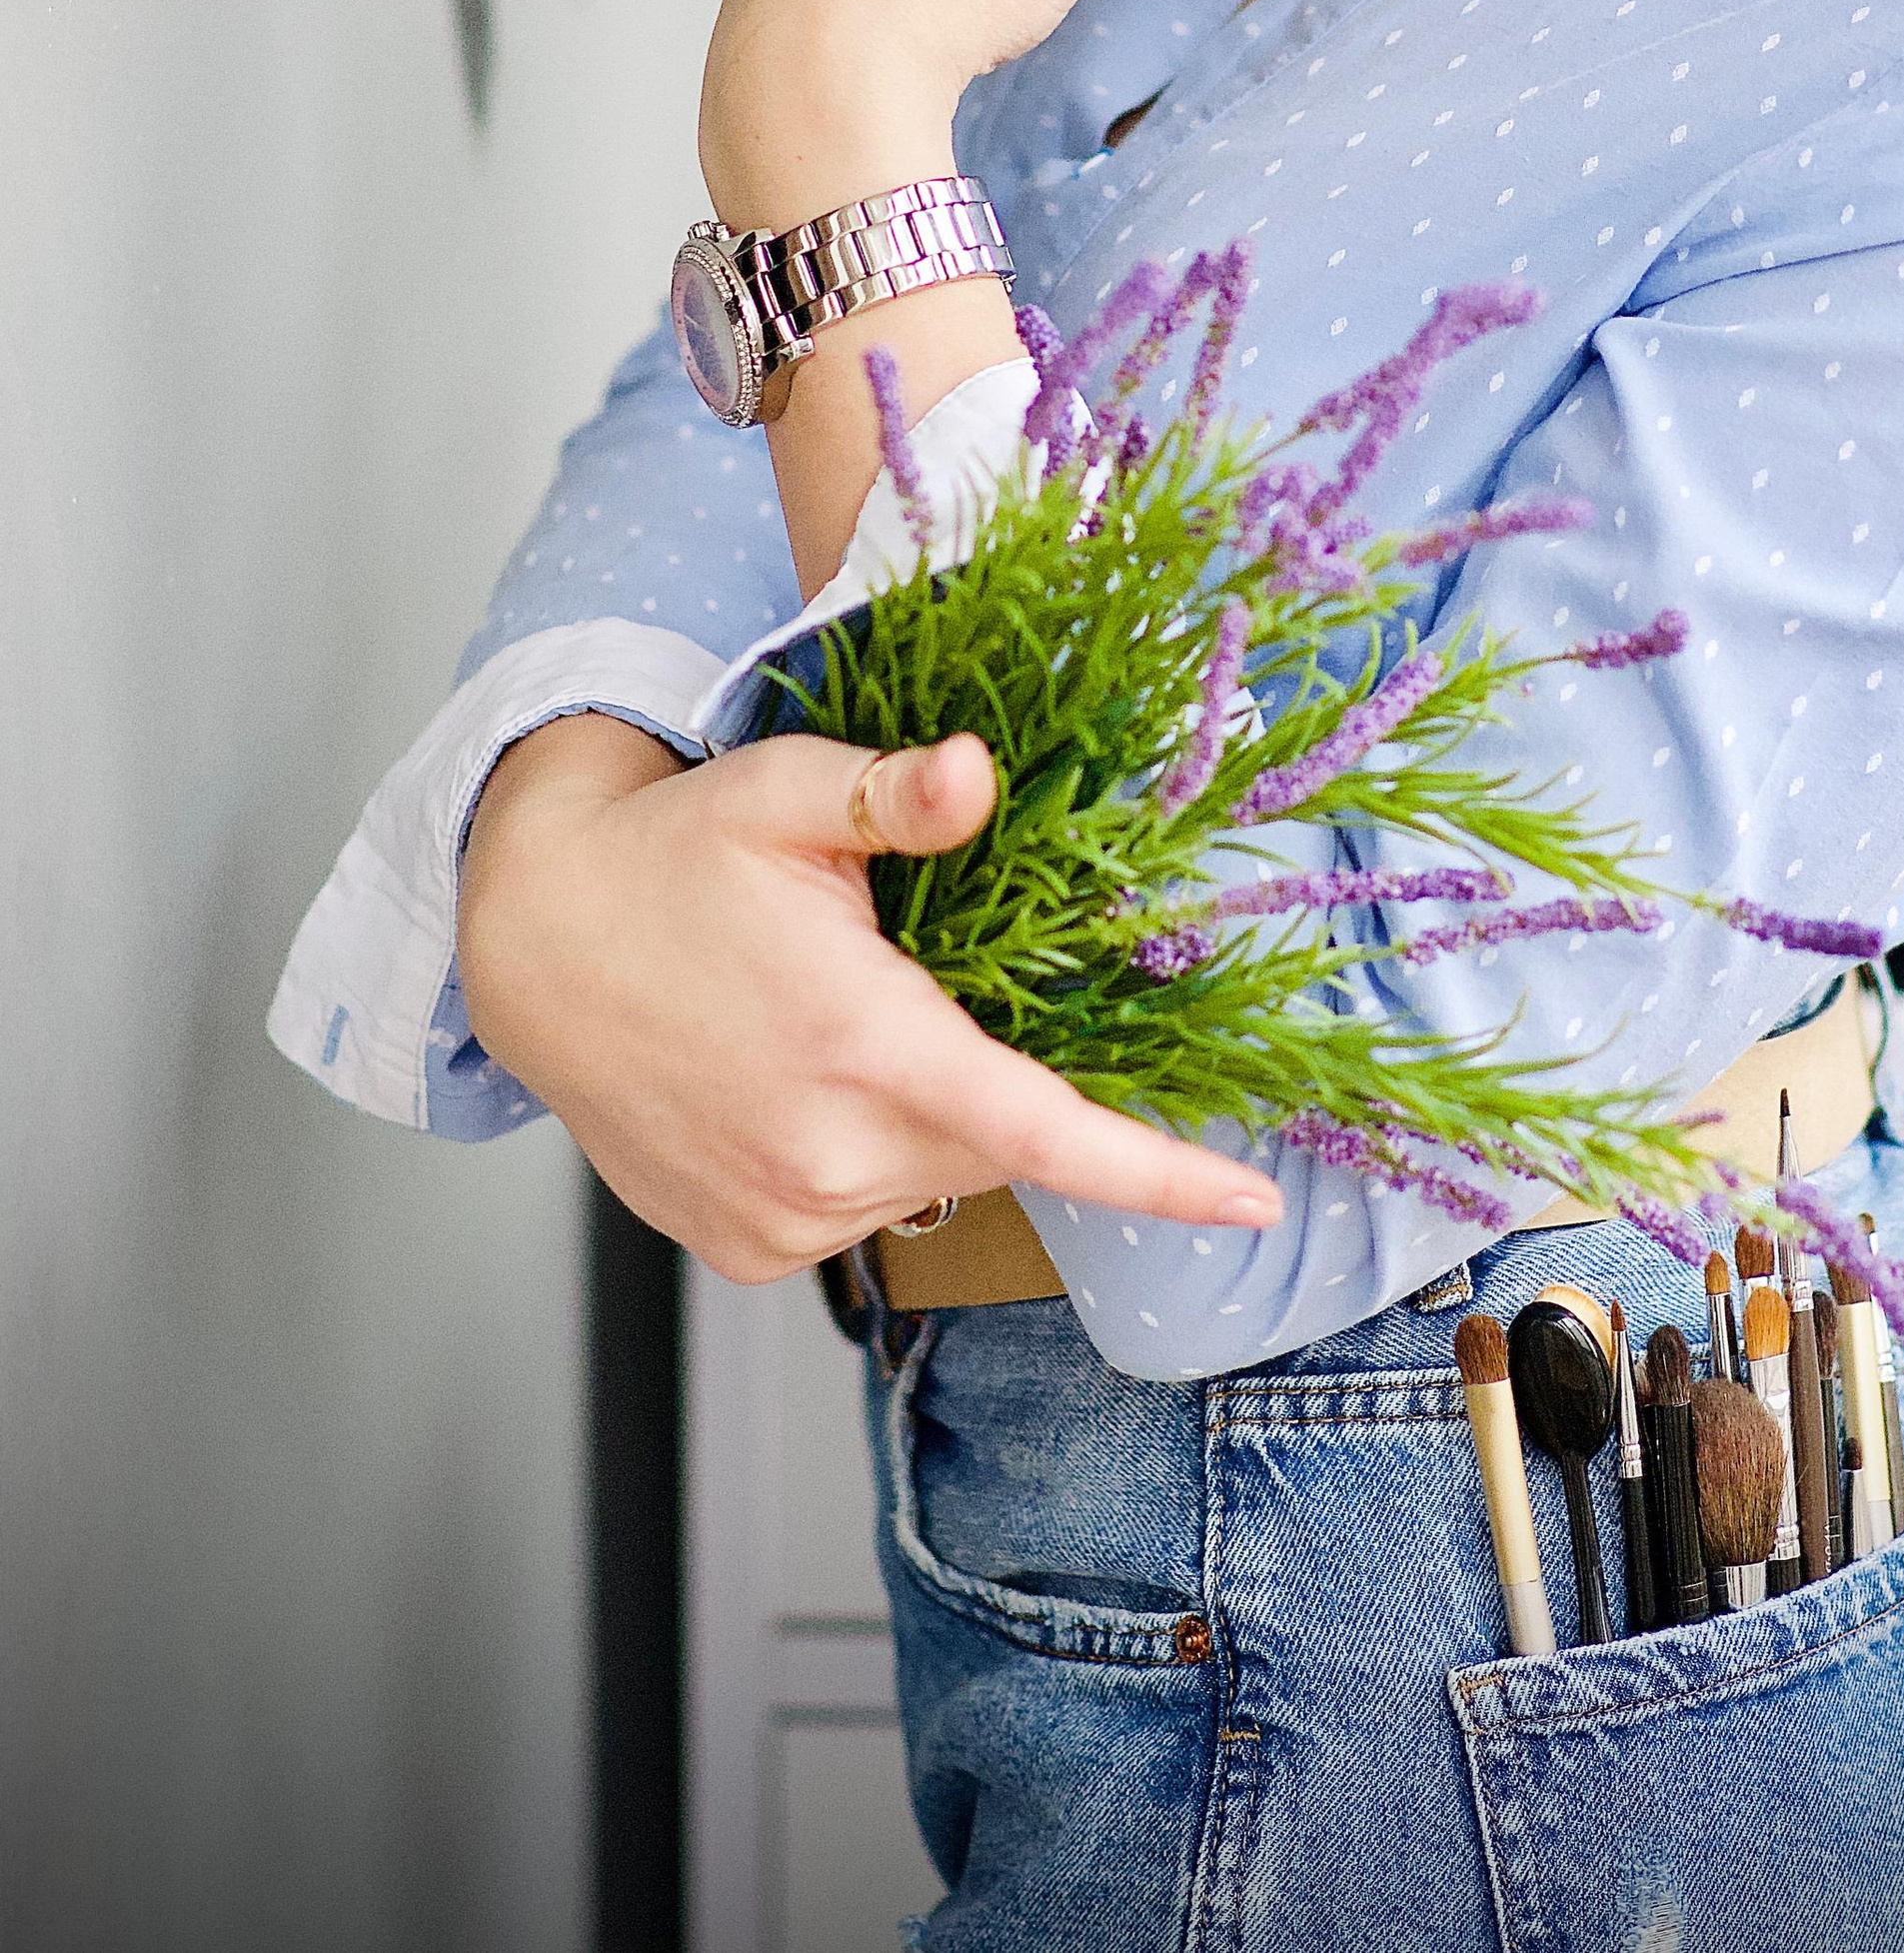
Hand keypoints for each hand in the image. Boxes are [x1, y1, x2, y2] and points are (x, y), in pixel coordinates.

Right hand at [458, 716, 1284, 1276]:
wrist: (529, 943)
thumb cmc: (669, 854)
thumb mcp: (790, 794)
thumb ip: (897, 797)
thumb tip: (978, 773)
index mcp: (865, 1048)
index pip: (1051, 1135)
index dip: (1163, 1178)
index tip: (1255, 1209)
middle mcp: (828, 1157)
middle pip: (997, 1137)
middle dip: (998, 1069)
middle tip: (924, 977)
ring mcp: (783, 1218)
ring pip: (931, 1176)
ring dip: (925, 1110)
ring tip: (832, 1015)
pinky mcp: (747, 1249)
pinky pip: (858, 1209)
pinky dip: (861, 1151)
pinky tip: (795, 1077)